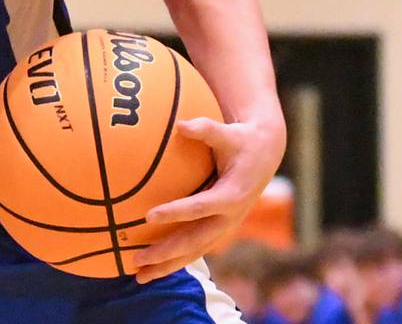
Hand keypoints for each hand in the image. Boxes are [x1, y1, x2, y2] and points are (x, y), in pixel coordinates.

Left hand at [132, 116, 284, 282]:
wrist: (264, 155)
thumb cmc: (240, 140)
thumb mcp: (227, 132)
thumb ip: (205, 128)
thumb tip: (181, 124)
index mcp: (231, 196)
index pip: (200, 207)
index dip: (176, 212)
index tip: (149, 216)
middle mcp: (229, 218)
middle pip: (195, 241)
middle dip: (166, 253)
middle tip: (137, 259)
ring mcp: (225, 227)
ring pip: (195, 252)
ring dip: (168, 266)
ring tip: (139, 277)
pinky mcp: (220, 229)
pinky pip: (196, 248)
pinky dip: (175, 260)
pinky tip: (152, 268)